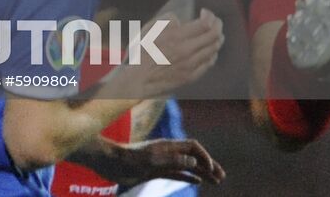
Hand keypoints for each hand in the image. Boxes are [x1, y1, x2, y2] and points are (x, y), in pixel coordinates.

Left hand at [101, 138, 225, 186]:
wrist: (108, 162)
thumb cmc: (128, 159)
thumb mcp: (151, 160)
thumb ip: (172, 160)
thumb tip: (195, 160)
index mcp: (167, 146)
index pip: (193, 147)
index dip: (205, 156)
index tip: (213, 169)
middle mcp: (166, 152)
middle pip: (193, 156)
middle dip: (208, 165)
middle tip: (222, 177)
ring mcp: (161, 161)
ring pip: (187, 166)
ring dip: (202, 172)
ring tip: (216, 181)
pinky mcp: (154, 171)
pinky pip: (176, 174)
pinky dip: (188, 177)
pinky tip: (198, 182)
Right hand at [126, 9, 224, 99]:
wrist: (139, 78)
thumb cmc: (141, 52)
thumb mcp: (149, 30)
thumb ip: (166, 20)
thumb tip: (181, 20)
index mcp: (175, 37)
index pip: (205, 24)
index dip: (209, 15)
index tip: (204, 12)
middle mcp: (185, 51)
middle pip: (214, 35)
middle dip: (217, 25)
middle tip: (215, 21)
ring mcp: (190, 65)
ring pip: (214, 48)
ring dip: (217, 38)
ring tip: (214, 33)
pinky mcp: (192, 76)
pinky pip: (210, 62)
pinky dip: (213, 52)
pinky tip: (208, 48)